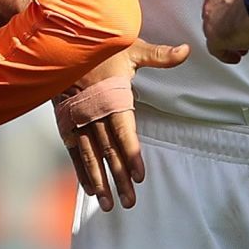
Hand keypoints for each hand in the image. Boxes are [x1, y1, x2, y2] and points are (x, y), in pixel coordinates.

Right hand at [56, 39, 189, 210]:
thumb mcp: (132, 47)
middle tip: (129, 201)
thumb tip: (187, 51)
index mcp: (112, 97)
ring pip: (90, 156)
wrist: (62, 43)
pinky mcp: (66, 123)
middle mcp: (93, 113)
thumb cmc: (101, 47)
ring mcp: (78, 120)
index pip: (124, 132)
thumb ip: (159, 55)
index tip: (139, 176)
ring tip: (108, 204)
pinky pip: (74, 151)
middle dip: (119, 178)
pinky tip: (90, 189)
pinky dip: (81, 170)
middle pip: (108, 151)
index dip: (132, 154)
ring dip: (99, 181)